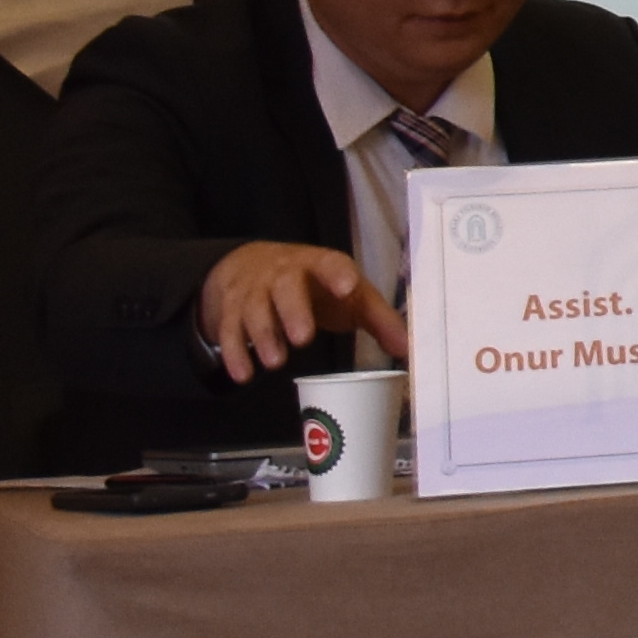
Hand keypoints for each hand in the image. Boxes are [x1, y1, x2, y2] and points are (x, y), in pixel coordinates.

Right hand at [195, 241, 405, 380]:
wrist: (251, 265)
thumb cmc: (316, 284)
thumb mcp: (350, 295)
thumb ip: (379, 320)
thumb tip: (409, 350)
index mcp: (319, 265)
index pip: (330, 263)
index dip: (337, 274)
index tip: (348, 288)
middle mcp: (283, 274)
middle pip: (285, 287)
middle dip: (293, 312)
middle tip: (304, 339)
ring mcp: (253, 290)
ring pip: (254, 310)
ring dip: (263, 336)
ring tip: (275, 362)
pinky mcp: (230, 309)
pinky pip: (228, 330)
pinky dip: (234, 353)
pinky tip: (243, 374)